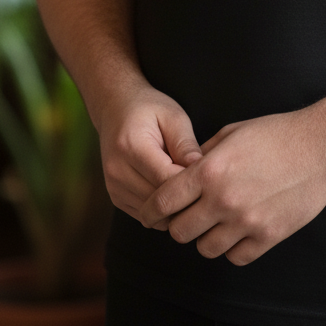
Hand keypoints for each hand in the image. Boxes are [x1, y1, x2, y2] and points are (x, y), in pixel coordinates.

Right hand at [97, 81, 202, 218]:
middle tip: (206, 188)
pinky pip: (145, 216)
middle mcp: (117, 171)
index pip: (166, 179)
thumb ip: (186, 144)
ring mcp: (114, 187)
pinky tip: (174, 192)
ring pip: (152, 214)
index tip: (211, 178)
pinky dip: (162, 210)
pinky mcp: (116, 198)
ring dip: (173, 207)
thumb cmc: (149, 108)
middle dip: (185, 198)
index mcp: (131, 147)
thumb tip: (201, 171)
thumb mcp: (173, 116)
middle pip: (158, 201)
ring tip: (190, 188)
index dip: (191, 183)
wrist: (115, 109)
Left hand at [138, 110, 325, 265]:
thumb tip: (180, 174)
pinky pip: (236, 256)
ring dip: (205, 236)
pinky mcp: (268, 236)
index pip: (163, 201)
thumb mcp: (232, 133)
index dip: (151, 210)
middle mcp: (223, 199)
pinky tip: (239, 230)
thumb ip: (202, 156)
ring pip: (205, 248)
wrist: (321, 147)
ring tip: (216, 222)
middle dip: (178, 223)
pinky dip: (233, 247)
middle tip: (187, 215)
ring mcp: (247, 221)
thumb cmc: (277, 133)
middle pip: (179, 231)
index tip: (150, 213)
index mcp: (210, 170)